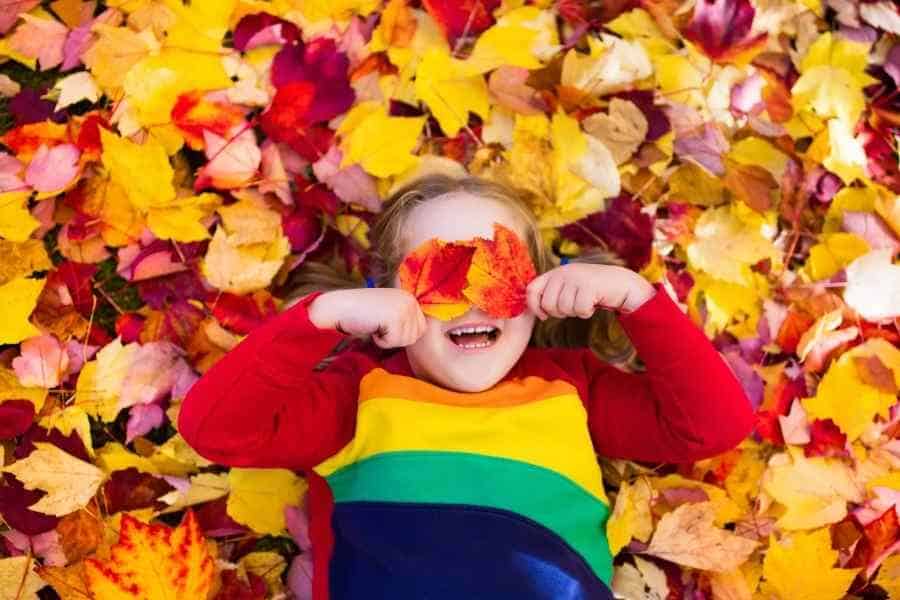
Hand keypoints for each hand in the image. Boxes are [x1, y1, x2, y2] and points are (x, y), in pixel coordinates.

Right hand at [308, 288, 426, 348]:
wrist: (338, 307)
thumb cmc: (360, 313)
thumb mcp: (387, 311)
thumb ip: (403, 319)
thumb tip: (416, 336)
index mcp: (409, 297)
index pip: (421, 329)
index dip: (401, 334)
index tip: (385, 324)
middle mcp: (410, 300)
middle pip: (415, 336)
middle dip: (396, 337)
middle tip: (379, 324)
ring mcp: (403, 307)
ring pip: (405, 340)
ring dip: (388, 339)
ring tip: (375, 324)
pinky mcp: (395, 317)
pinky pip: (393, 342)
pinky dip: (380, 341)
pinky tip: (371, 326)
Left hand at [526, 263, 655, 320]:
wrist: (620, 283)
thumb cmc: (592, 290)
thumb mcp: (568, 287)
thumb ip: (552, 293)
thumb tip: (536, 311)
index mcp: (555, 272)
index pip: (532, 289)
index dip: (534, 306)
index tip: (544, 316)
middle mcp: (563, 272)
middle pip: (548, 304)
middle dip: (559, 312)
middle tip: (573, 306)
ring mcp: (576, 278)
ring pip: (564, 309)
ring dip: (575, 312)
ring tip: (585, 302)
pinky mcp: (589, 286)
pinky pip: (579, 310)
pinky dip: (586, 312)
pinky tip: (593, 303)